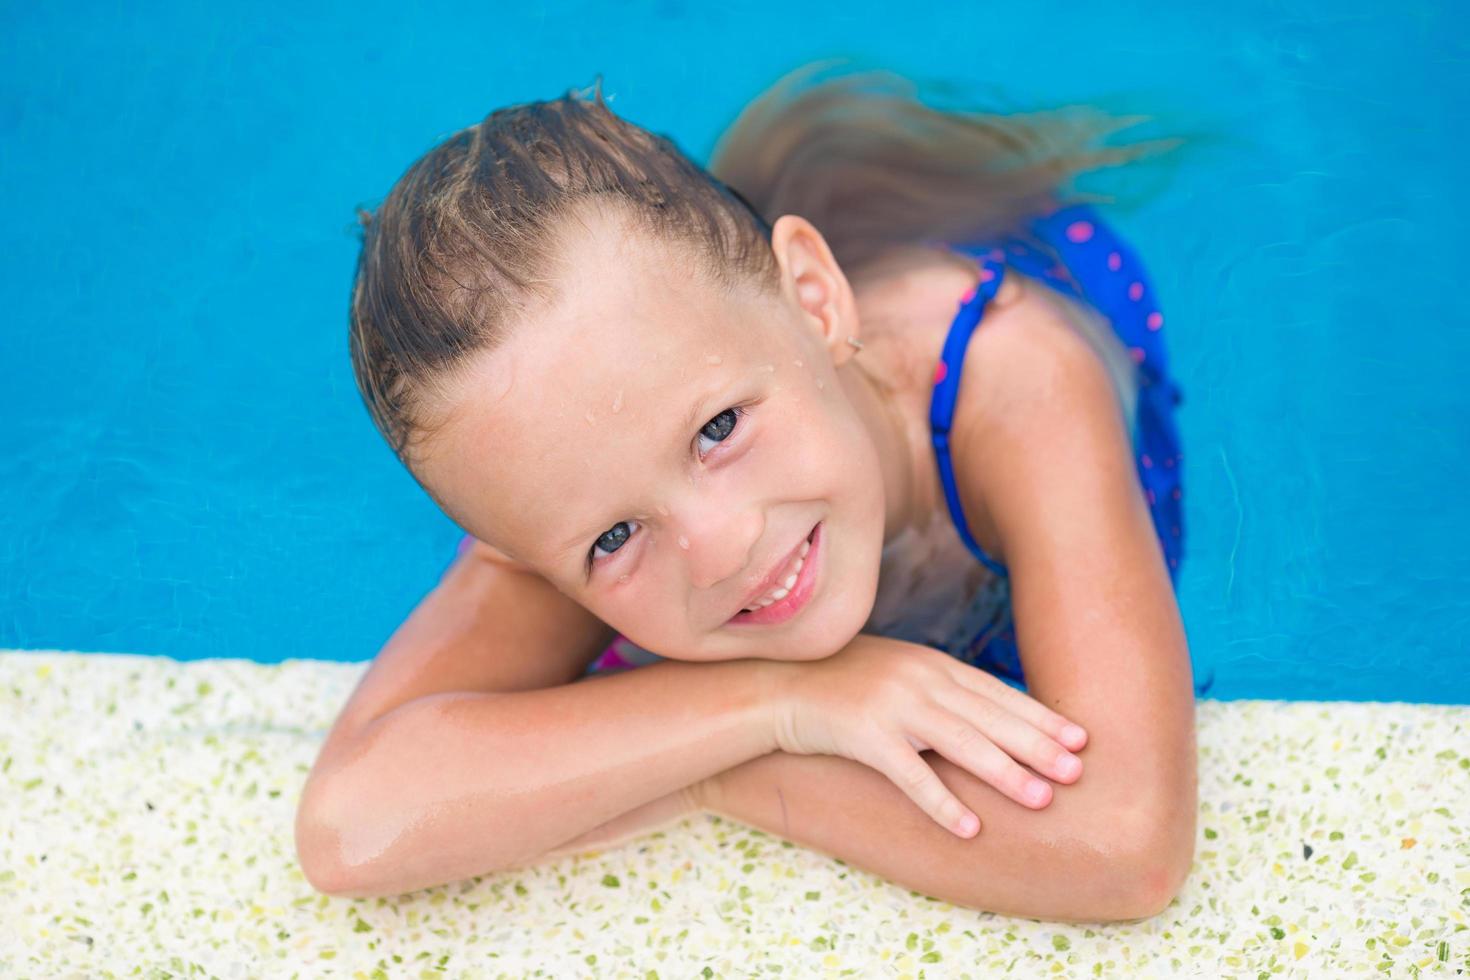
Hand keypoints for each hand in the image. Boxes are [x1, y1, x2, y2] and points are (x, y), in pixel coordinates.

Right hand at [765, 633, 1088, 837]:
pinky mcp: (863, 735)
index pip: (996, 692)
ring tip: (1041, 799)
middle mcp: (918, 680)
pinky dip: (942, 801)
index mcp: (930, 664)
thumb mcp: (896, 673)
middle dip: (1037, 745)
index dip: (1039, 717)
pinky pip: (910, 773)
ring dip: (1005, 773)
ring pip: (961, 742)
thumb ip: (938, 688)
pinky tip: (970, 826)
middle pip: (989, 716)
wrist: (776, 684)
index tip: (1079, 739)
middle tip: (1076, 773)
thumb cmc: (839, 683)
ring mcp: (891, 705)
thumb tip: (989, 716)